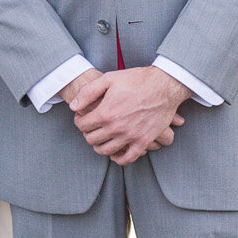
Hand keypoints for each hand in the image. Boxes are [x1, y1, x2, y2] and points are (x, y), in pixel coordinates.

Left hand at [69, 67, 188, 166]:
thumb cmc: (137, 80)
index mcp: (106, 113)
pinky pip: (128, 158)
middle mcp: (116, 128)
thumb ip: (88, 92)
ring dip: (100, 146)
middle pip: (92, 139)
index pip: (83, 125)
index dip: (79, 121)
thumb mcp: (109, 79)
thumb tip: (73, 106)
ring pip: (106, 151)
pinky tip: (116, 152)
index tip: (82, 117)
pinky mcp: (144, 141)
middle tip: (91, 127)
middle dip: (88, 133)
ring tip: (101, 138)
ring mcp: (131, 136)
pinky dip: (119, 158)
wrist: (164, 85)